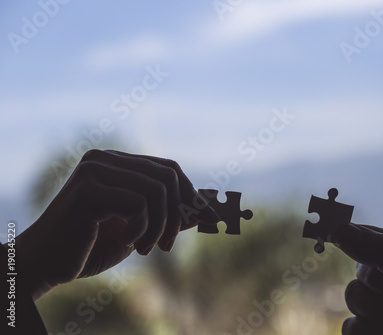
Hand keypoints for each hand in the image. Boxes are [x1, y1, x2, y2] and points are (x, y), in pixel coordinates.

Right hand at [16, 150, 218, 299]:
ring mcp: (94, 170)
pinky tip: (126, 243)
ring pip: (158, 191)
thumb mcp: (140, 229)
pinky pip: (139, 205)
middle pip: (168, 176)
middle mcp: (104, 158)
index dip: (192, 194)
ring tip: (148, 249)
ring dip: (160, 227)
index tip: (211, 219)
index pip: (168, 168)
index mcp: (115, 162)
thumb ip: (169, 214)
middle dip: (178, 214)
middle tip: (167, 246)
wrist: (47, 265)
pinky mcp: (88, 190)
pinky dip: (141, 230)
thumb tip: (207, 208)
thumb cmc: (91, 246)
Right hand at [335, 223, 382, 334]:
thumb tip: (341, 229)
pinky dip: (368, 330)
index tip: (334, 228)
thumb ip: (382, 251)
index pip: (382, 237)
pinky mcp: (375, 332)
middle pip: (363, 267)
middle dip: (378, 284)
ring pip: (353, 295)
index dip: (359, 233)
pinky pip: (350, 326)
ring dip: (375, 309)